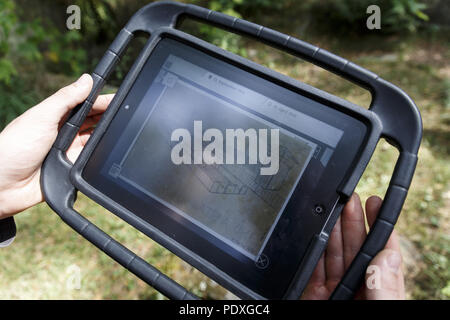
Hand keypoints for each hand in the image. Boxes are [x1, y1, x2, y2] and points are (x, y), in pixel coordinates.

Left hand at [0, 74, 112, 217]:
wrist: (2, 185)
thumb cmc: (14, 147)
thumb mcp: (41, 116)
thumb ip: (65, 98)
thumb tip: (87, 79)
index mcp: (56, 116)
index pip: (85, 104)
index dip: (102, 100)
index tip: (121, 98)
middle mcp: (64, 132)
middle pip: (93, 121)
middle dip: (109, 116)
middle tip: (128, 113)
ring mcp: (68, 151)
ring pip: (95, 141)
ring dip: (106, 136)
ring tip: (123, 131)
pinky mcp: (71, 169)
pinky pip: (91, 162)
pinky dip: (100, 157)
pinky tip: (110, 152)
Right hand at [302, 193, 404, 299]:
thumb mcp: (380, 309)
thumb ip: (384, 289)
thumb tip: (387, 256)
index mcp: (380, 290)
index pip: (383, 253)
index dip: (380, 227)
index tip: (375, 205)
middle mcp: (358, 288)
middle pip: (356, 248)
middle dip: (352, 221)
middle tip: (350, 199)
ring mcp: (336, 291)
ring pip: (333, 254)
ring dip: (331, 231)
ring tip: (331, 209)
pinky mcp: (313, 295)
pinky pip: (313, 269)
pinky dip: (311, 252)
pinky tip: (314, 235)